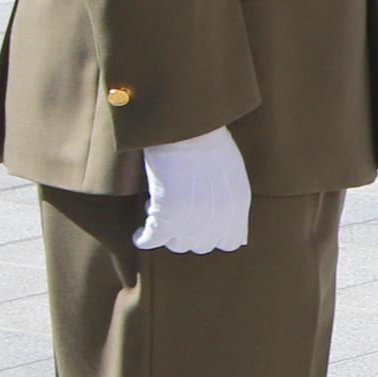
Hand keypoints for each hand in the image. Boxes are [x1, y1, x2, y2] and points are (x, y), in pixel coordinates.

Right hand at [135, 125, 251, 256]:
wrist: (188, 131)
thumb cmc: (208, 142)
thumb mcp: (232, 173)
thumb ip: (232, 200)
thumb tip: (231, 226)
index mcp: (237, 206)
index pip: (231, 242)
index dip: (216, 236)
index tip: (203, 226)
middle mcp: (218, 219)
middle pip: (201, 245)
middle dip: (190, 232)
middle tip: (178, 213)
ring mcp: (192, 221)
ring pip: (177, 245)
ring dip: (167, 232)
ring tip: (159, 209)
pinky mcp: (166, 218)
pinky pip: (151, 241)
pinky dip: (144, 239)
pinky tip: (140, 233)